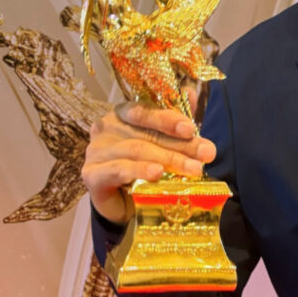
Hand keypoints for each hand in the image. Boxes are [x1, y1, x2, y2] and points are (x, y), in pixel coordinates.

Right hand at [82, 103, 215, 223]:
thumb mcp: (163, 142)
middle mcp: (107, 127)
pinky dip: (139, 170)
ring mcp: (97, 150)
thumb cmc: (142, 166)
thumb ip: (176, 121)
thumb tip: (192, 93)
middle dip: (180, 145)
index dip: (169, 119)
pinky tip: (157, 174)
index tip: (191, 130)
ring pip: (137, 151)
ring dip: (168, 160)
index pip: (145, 111)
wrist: (122, 203)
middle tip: (206, 154)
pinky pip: (118, 169)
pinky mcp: (91, 174)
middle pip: (146, 134)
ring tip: (193, 169)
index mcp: (123, 114)